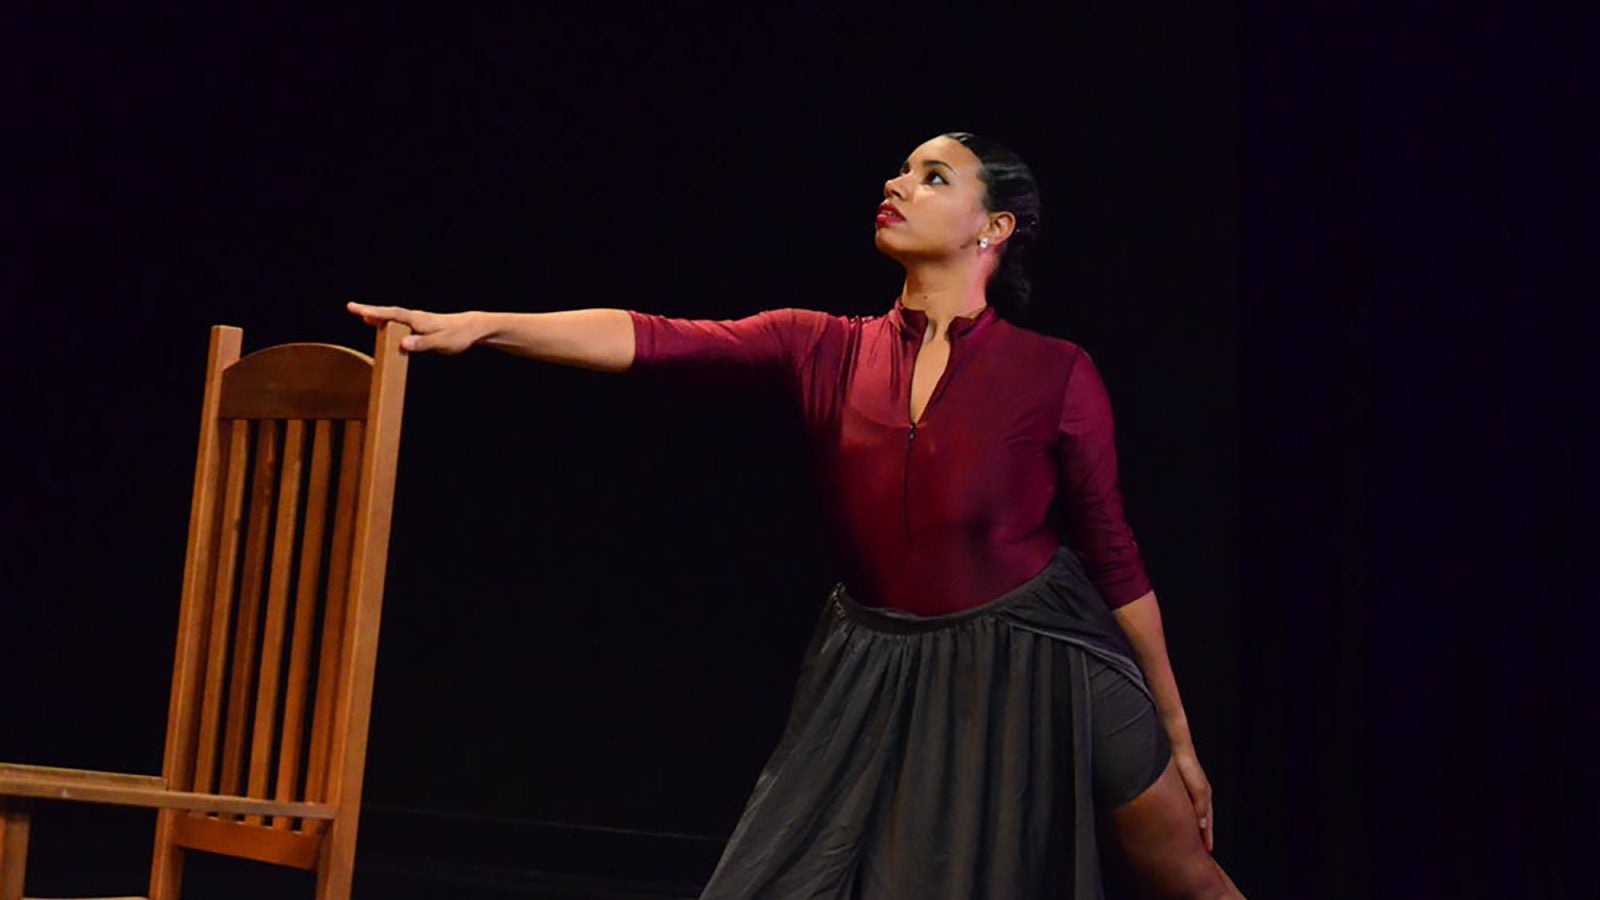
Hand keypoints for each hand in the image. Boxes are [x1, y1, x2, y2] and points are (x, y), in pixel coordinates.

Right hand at [346, 301, 482, 354]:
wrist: (471, 329)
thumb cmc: (457, 335)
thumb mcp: (441, 343)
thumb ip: (422, 344)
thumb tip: (402, 344)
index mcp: (418, 320)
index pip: (392, 315)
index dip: (375, 313)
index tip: (358, 310)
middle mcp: (415, 317)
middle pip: (389, 313)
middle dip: (370, 310)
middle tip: (351, 307)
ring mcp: (417, 321)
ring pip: (393, 317)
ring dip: (377, 315)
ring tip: (360, 315)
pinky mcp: (419, 326)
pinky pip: (399, 322)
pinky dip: (387, 321)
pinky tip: (380, 324)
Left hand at [1171, 744, 1214, 851]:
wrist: (1175, 744)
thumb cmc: (1187, 763)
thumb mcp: (1197, 788)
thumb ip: (1200, 806)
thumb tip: (1202, 825)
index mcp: (1204, 795)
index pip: (1207, 822)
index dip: (1207, 837)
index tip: (1207, 851)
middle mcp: (1197, 792)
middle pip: (1201, 819)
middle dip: (1200, 834)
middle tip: (1199, 850)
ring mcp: (1187, 788)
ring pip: (1190, 813)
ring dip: (1190, 826)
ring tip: (1187, 839)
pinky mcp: (1177, 783)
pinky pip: (1181, 805)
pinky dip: (1181, 816)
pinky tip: (1173, 820)